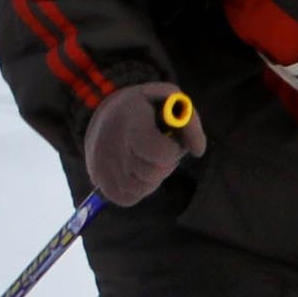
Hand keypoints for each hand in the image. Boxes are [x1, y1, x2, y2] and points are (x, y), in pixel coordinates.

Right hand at [82, 81, 205, 207]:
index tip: (173, 142)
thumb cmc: (146, 107)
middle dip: (167, 163)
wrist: (104, 113)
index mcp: (130, 121)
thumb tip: (198, 151)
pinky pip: (129, 198)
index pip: (160, 152)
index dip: (174, 151)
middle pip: (153, 173)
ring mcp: (103, 165)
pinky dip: (139, 189)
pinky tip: (138, 171)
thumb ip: (189, 121)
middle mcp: (112, 145)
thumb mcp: (169, 98)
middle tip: (163, 148)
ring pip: (143, 188)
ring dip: (154, 176)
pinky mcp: (99, 181)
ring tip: (149, 158)